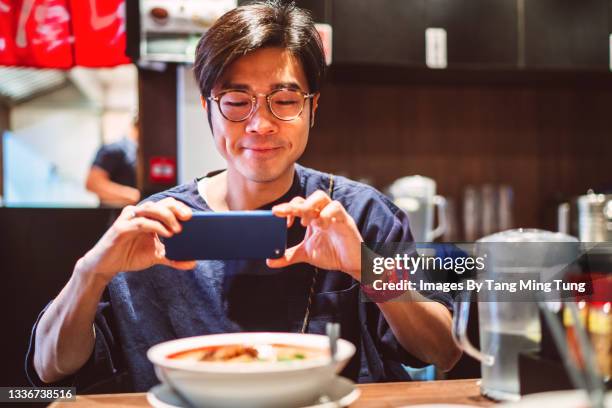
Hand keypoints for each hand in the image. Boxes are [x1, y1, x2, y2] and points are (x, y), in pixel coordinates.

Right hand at [78, 197, 196, 283]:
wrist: (105, 265)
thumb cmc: (129, 255)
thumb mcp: (155, 256)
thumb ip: (173, 258)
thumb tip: (193, 263)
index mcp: (149, 216)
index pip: (167, 205)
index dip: (180, 207)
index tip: (192, 216)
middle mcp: (139, 213)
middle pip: (161, 203)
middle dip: (176, 209)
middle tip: (188, 219)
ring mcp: (129, 219)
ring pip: (151, 208)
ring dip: (167, 217)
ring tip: (178, 229)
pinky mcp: (121, 227)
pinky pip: (141, 222)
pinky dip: (155, 226)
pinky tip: (166, 234)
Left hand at [267, 190, 362, 279]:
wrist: (352, 264)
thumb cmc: (331, 253)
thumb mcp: (306, 254)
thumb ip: (288, 256)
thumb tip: (269, 261)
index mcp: (313, 217)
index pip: (298, 203)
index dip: (287, 208)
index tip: (276, 217)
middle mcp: (322, 212)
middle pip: (307, 197)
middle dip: (293, 204)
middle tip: (280, 212)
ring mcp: (334, 214)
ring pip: (322, 197)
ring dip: (309, 205)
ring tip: (303, 221)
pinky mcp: (345, 220)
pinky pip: (336, 208)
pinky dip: (326, 214)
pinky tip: (320, 225)